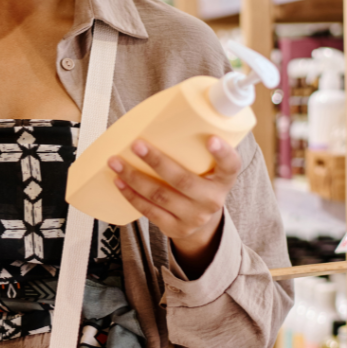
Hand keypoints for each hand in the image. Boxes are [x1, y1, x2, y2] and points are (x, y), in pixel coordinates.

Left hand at [108, 136, 241, 277]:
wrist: (202, 223)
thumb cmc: (199, 183)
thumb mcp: (207, 169)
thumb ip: (194, 151)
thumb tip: (157, 119)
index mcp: (223, 180)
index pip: (231, 166)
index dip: (223, 153)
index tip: (212, 139)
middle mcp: (212, 200)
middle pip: (183, 180)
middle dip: (156, 161)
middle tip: (136, 144)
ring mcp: (194, 217)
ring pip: (160, 195)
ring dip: (134, 177)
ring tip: (115, 162)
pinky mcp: (175, 228)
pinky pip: (149, 211)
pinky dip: (131, 195)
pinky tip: (119, 182)